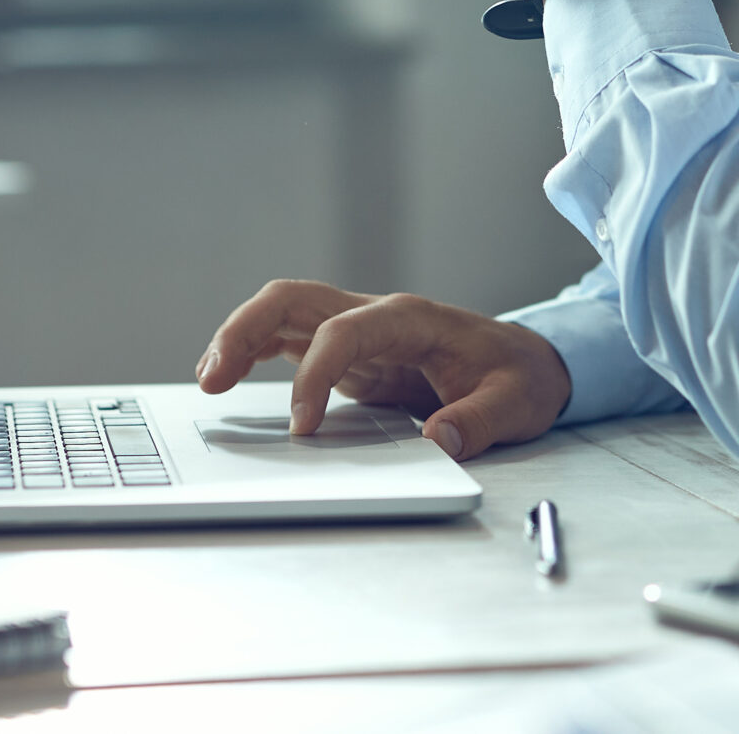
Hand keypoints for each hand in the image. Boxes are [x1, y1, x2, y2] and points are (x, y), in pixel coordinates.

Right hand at [195, 280, 572, 460]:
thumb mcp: (517, 402)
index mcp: (411, 319)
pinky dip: (254, 350)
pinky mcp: (350, 350)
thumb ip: (481, 420)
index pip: (344, 332)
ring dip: (239, 337)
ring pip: (283, 312)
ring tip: (207, 380)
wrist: (530, 362)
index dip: (314, 375)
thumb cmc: (521, 376)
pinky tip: (228, 376)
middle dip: (246, 330)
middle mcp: (376, 314)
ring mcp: (359, 329)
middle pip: (294, 299)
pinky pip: (291, 337)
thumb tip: (440, 440)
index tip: (303, 428)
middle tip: (212, 378)